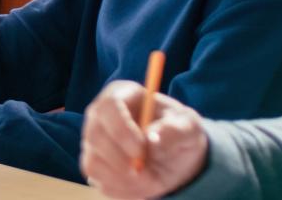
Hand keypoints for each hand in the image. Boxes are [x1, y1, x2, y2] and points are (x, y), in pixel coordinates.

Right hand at [81, 80, 207, 198]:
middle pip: (95, 136)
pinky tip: (138, 183)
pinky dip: (119, 187)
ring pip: (94, 161)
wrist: (174, 155)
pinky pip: (97, 179)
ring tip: (149, 179)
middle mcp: (100, 115)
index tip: (140, 151)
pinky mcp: (92, 162)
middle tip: (147, 172)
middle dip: (121, 161)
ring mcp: (92, 139)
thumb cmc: (178, 132)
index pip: (109, 106)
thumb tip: (153, 137)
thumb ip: (175, 130)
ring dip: (123, 178)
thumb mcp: (188, 127)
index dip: (121, 130)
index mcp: (122, 94)